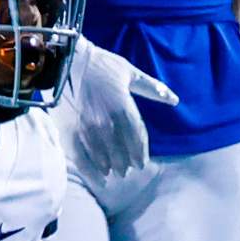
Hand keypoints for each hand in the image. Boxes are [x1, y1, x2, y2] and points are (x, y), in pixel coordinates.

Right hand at [57, 36, 178, 194]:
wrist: (64, 61)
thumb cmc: (100, 65)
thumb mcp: (130, 73)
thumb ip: (153, 89)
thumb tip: (175, 99)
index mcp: (124, 109)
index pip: (138, 139)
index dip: (141, 153)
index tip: (142, 163)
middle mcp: (108, 124)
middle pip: (122, 153)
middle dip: (127, 163)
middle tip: (128, 169)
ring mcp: (88, 130)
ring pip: (104, 159)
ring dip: (112, 167)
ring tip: (114, 172)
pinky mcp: (70, 133)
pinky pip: (83, 159)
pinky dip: (92, 172)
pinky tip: (99, 179)